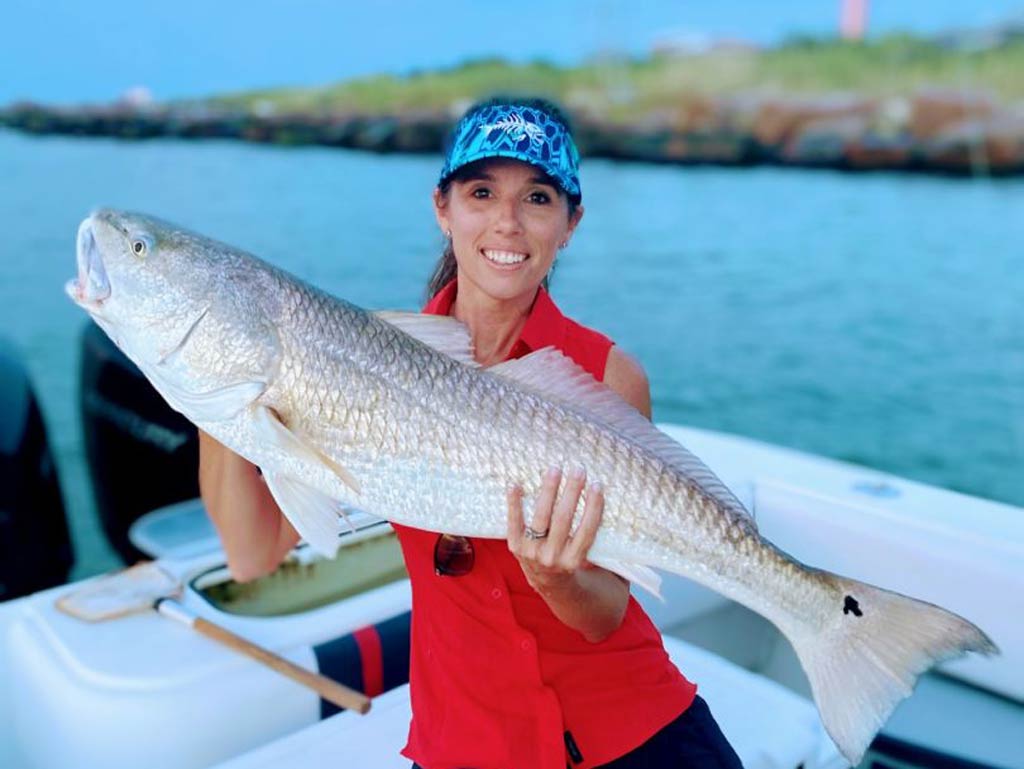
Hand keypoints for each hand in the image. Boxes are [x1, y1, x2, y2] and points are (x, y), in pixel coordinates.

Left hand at [507, 467, 604, 594]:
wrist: (545, 581)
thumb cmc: (572, 559)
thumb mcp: (588, 557)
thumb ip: (599, 539)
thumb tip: (615, 503)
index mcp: (574, 561)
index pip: (586, 530)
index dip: (593, 507)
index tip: (598, 485)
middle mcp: (552, 558)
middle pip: (563, 519)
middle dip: (572, 492)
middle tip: (578, 470)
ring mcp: (532, 553)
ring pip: (541, 517)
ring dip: (548, 491)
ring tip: (555, 470)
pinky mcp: (515, 547)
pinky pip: (513, 522)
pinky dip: (514, 503)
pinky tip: (515, 484)